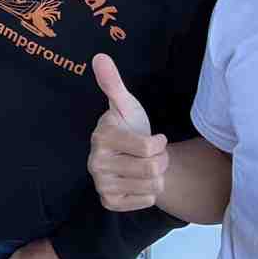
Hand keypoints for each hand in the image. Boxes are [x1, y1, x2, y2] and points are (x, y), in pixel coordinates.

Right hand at [88, 53, 169, 211]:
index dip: (159, 143)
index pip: (148, 148)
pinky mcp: (109, 202)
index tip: (154, 139)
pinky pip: (146, 200)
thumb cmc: (130, 127)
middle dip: (161, 160)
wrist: (131, 157)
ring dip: (158, 176)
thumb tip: (99, 56)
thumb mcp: (126, 105)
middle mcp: (96, 162)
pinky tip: (140, 181)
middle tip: (152, 155)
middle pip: (152, 168)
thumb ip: (113, 82)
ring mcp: (101, 184)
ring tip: (147, 167)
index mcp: (102, 137)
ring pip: (152, 185)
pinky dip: (150, 192)